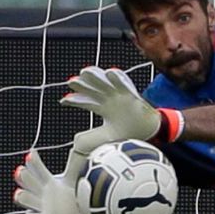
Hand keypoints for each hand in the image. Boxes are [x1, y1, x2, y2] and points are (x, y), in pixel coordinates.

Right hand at [12, 149, 83, 213]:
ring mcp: (40, 207)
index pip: (39, 170)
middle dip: (24, 177)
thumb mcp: (72, 180)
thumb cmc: (68, 197)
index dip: (35, 162)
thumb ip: (75, 163)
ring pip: (27, 200)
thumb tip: (81, 144)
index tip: (31, 153)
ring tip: (18, 194)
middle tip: (20, 170)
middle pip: (29, 183)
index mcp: (48, 183)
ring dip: (23, 197)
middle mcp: (40, 193)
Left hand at [60, 66, 182, 154]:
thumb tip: (75, 141)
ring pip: (106, 83)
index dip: (75, 101)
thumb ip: (92, 137)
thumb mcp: (107, 136)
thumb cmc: (131, 133)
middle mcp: (111, 100)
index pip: (87, 102)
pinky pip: (125, 84)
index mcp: (105, 109)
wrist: (150, 132)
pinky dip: (118, 79)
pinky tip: (109, 73)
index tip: (63, 101)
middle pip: (94, 90)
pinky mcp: (132, 95)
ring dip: (96, 77)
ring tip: (85, 72)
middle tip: (71, 82)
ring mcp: (121, 96)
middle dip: (82, 85)